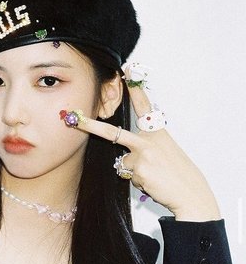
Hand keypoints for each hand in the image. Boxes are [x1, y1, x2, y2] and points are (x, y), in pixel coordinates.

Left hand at [66, 79, 220, 221]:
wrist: (191, 194)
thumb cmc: (178, 174)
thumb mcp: (166, 153)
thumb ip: (146, 147)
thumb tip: (124, 157)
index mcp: (158, 133)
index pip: (144, 106)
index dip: (135, 88)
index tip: (127, 70)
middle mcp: (149, 141)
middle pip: (113, 132)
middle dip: (90, 126)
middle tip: (73, 118)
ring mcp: (142, 156)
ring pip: (122, 162)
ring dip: (133, 170)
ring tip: (154, 175)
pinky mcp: (138, 171)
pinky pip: (127, 175)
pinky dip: (138, 181)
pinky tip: (153, 182)